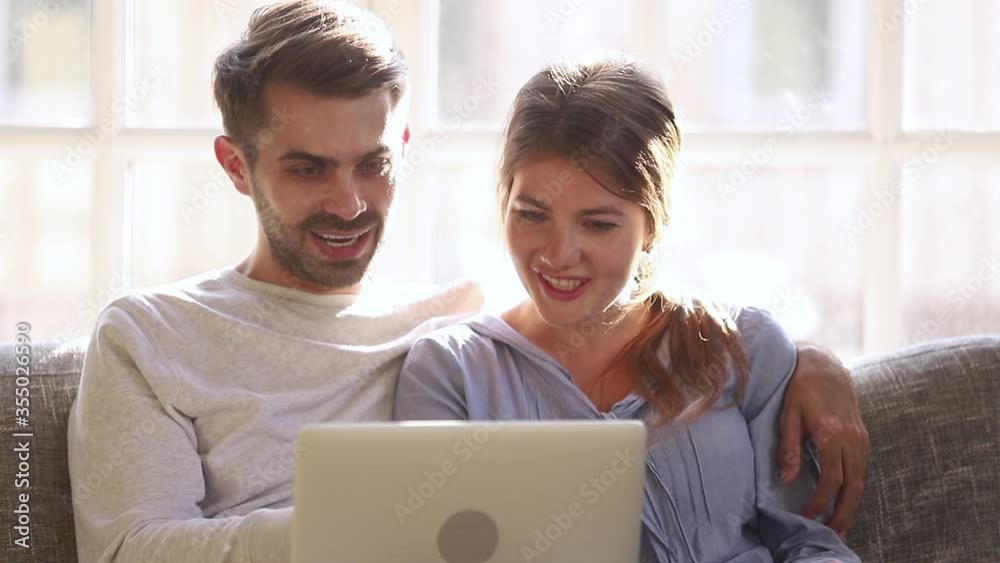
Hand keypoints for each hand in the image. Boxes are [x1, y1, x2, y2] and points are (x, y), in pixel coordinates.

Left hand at [779, 343, 869, 538]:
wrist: (824, 364)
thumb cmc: (800, 387)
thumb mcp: (788, 414)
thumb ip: (788, 447)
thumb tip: (785, 478)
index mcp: (832, 433)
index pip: (831, 478)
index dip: (821, 501)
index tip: (809, 516)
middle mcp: (852, 438)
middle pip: (853, 485)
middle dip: (844, 513)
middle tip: (834, 535)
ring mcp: (861, 437)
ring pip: (861, 479)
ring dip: (852, 504)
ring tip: (840, 526)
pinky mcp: (863, 436)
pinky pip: (861, 469)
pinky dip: (854, 488)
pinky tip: (844, 501)